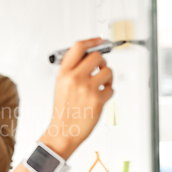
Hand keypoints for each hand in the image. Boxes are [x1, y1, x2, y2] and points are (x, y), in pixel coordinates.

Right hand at [41, 37, 112, 158]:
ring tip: (100, 85)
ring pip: (108, 71)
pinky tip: (99, 98)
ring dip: (107, 77)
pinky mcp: (98, 99)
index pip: (78, 48)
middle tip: (100, 67)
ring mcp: (87, 89)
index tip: (99, 40)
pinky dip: (108, 92)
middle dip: (101, 61)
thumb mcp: (61, 85)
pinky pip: (111, 88)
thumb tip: (88, 56)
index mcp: (64, 73)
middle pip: (96, 56)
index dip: (91, 41)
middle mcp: (75, 78)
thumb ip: (72, 70)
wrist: (63, 130)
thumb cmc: (63, 110)